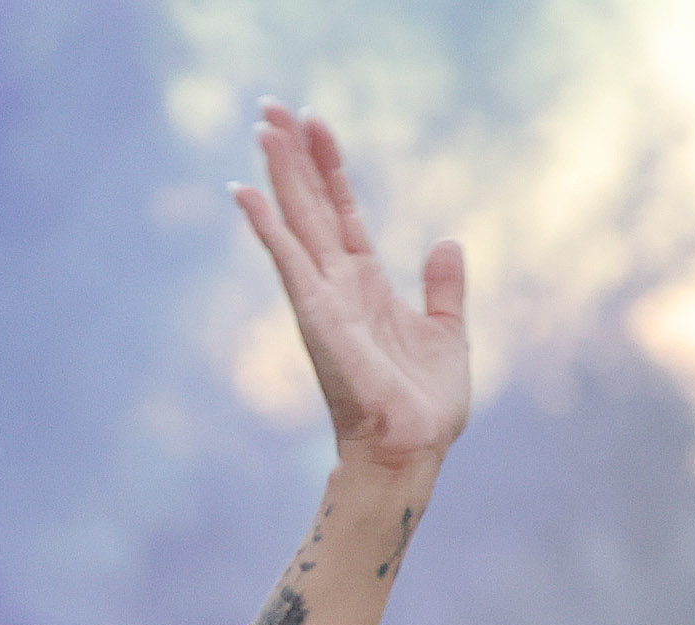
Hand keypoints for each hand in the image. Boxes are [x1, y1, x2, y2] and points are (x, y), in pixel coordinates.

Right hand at [232, 104, 468, 473]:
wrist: (413, 446)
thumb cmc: (426, 404)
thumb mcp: (447, 331)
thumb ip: (443, 287)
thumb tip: (447, 241)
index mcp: (365, 284)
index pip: (342, 210)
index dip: (329, 165)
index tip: (313, 122)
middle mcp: (337, 285)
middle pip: (309, 205)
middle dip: (291, 155)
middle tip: (268, 107)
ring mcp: (322, 299)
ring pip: (296, 222)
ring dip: (278, 174)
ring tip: (261, 128)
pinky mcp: (317, 316)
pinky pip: (287, 261)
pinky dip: (267, 226)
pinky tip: (247, 192)